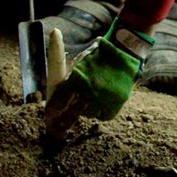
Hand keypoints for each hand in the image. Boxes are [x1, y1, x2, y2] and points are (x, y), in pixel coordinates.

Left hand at [45, 19, 153, 138]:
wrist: (125, 50)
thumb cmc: (100, 55)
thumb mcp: (81, 63)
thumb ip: (71, 80)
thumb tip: (60, 97)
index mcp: (77, 79)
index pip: (59, 102)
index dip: (53, 110)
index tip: (51, 114)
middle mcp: (88, 90)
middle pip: (71, 113)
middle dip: (65, 120)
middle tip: (61, 126)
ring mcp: (103, 98)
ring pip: (88, 114)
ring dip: (86, 110)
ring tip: (90, 101)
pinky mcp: (116, 102)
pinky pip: (103, 116)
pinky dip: (101, 112)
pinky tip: (101, 104)